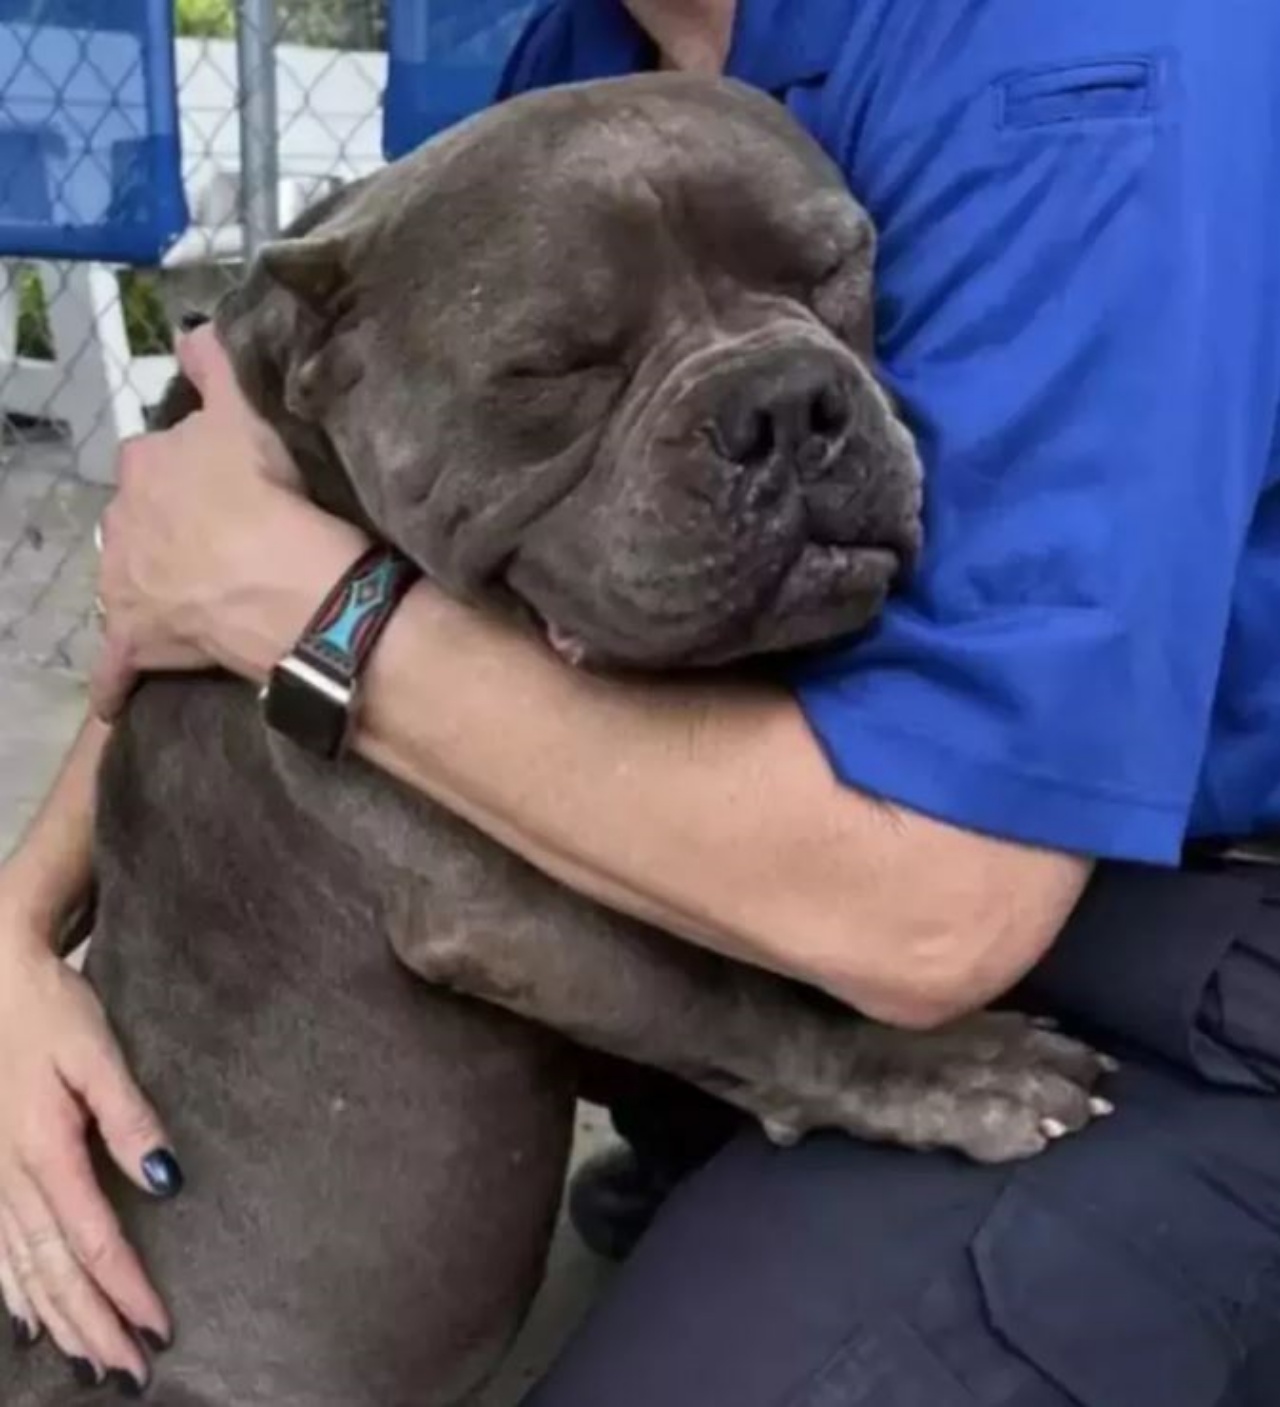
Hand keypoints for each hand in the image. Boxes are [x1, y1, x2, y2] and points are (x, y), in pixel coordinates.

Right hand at [0, 904, 176, 1387]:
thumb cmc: (50, 1012)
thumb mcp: (97, 1053)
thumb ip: (131, 1117)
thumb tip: (168, 1182)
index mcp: (45, 1152)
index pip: (94, 1242)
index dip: (127, 1290)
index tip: (160, 1328)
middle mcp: (10, 1179)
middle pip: (56, 1273)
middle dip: (96, 1326)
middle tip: (133, 1371)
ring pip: (24, 1272)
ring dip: (60, 1321)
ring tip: (93, 1362)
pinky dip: (17, 1294)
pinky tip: (31, 1321)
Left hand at [91, 326, 361, 719]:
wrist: (286, 588)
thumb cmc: (270, 497)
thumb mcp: (249, 411)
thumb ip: (218, 365)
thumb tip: (192, 331)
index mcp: (144, 465)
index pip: (160, 457)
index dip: (195, 468)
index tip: (231, 482)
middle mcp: (120, 521)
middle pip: (141, 519)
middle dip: (169, 527)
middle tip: (224, 539)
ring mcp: (122, 587)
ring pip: (125, 581)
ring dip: (147, 586)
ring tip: (194, 595)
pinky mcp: (137, 645)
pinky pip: (116, 668)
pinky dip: (117, 681)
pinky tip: (119, 693)